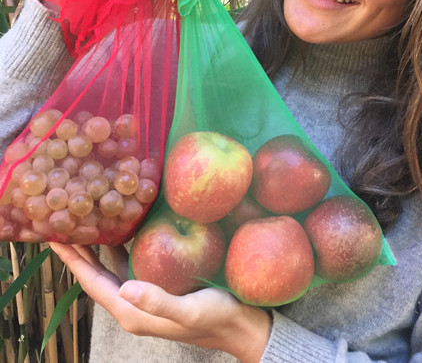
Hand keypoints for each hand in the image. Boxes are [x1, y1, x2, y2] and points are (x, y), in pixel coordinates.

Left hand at [49, 242, 270, 362]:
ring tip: (88, 222)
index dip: (73, 261)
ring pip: (112, 268)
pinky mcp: (160, 285)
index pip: (92, 283)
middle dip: (79, 252)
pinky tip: (125, 230)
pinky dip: (122, 247)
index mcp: (131, 312)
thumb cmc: (216, 318)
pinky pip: (132, 263)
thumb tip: (124, 287)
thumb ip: (157, 302)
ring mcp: (146, 294)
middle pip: (97, 275)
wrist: (240, 326)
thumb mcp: (188, 311)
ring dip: (98, 248)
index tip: (54, 237)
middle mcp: (132, 303)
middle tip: (63, 223)